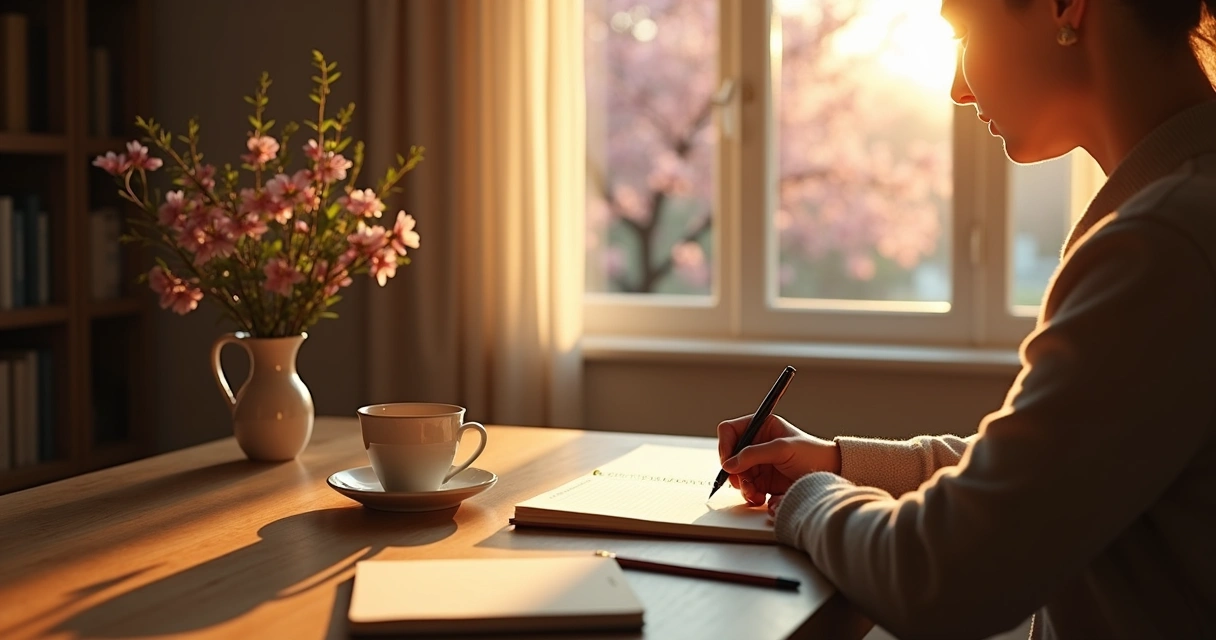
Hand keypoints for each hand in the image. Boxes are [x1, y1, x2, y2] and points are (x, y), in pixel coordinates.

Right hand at [716, 414, 840, 506]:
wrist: (831, 474)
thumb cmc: (813, 454)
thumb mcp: (782, 449)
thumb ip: (753, 454)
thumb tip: (729, 464)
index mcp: (761, 427)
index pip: (730, 431)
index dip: (725, 445)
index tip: (728, 462)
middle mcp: (757, 445)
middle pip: (730, 457)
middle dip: (735, 472)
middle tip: (743, 482)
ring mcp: (760, 464)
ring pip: (737, 476)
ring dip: (743, 487)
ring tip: (756, 494)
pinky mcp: (764, 482)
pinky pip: (747, 489)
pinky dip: (751, 495)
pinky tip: (762, 498)